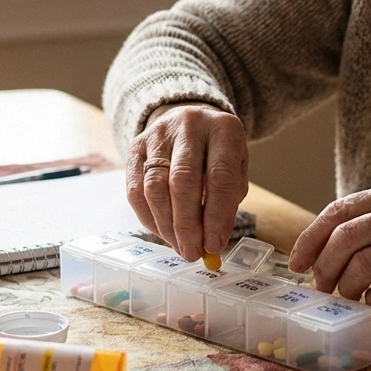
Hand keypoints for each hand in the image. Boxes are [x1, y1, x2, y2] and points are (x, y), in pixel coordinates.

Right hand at [124, 102, 249, 260]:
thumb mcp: (236, 168)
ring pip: (154, 186)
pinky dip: (148, 217)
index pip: (219, 176)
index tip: (214, 245)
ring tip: (179, 246)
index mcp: (223, 129)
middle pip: (182, 181)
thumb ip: (227, 201)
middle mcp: (189, 126)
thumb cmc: (217, 151)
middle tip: (192, 252)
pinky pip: (134, 189)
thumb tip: (212, 242)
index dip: (216, 216)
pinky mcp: (135, 147)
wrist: (190, 117)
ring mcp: (157, 134)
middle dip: (186, 225)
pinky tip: (162, 232)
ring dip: (166, 225)